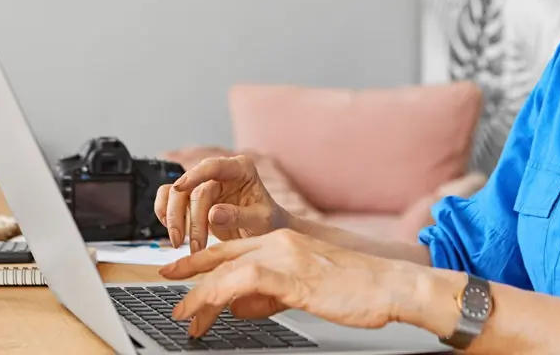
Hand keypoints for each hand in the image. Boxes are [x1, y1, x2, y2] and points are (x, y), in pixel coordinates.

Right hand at [154, 149, 288, 252]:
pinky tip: (172, 232)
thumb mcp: (261, 220)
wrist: (265, 231)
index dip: (195, 175)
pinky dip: (165, 214)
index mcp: (240, 169)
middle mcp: (220, 174)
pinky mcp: (193, 199)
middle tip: (184, 242)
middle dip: (184, 216)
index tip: (181, 188)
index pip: (213, 166)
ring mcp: (204, 185)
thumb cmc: (268, 221)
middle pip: (190, 187)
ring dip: (173, 219)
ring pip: (176, 194)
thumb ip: (240, 216)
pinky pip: (170, 200)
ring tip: (179, 243)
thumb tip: (213, 214)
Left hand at [158, 229, 411, 337]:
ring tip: (186, 316)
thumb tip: (240, 308)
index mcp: (286, 241)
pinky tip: (206, 309)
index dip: (202, 260)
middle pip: (222, 255)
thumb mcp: (306, 291)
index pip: (234, 248)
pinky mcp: (291, 274)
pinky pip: (241, 281)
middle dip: (190, 272)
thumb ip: (271, 295)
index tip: (179, 271)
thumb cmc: (359, 291)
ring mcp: (285, 255)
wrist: (391, 285)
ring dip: (199, 295)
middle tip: (168, 290)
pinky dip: (216, 295)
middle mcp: (280, 242)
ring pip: (226, 270)